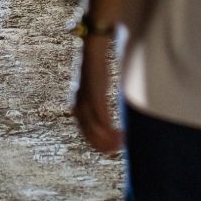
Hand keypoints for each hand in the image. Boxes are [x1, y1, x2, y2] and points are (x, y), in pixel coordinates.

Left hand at [71, 37, 123, 154]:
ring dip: (110, 139)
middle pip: (90, 135)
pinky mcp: (95, 97)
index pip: (85, 133)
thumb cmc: (95, 69)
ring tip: (122, 143)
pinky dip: (110, 130)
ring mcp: (86, 102)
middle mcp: (79, 107)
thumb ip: (96, 101)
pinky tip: (121, 134)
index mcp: (77, 106)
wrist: (92, 51)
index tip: (110, 148)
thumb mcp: (94, 89)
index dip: (98, 143)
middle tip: (118, 149)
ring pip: (97, 130)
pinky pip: (102, 119)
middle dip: (104, 145)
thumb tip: (102, 113)